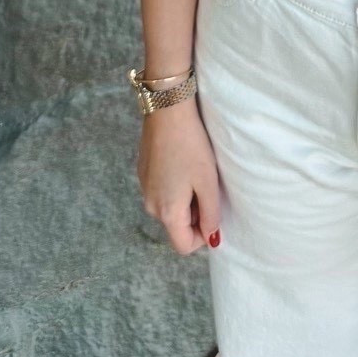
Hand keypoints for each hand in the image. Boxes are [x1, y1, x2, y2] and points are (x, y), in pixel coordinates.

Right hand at [137, 99, 220, 253]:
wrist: (167, 110)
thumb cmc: (191, 146)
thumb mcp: (208, 182)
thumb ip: (211, 215)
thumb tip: (212, 239)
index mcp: (166, 212)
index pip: (184, 246)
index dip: (203, 237)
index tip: (214, 212)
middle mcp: (150, 205)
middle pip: (177, 226)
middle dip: (195, 215)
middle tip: (208, 186)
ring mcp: (144, 188)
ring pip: (170, 208)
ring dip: (186, 199)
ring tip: (197, 172)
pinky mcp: (143, 173)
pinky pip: (162, 191)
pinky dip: (176, 185)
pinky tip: (184, 162)